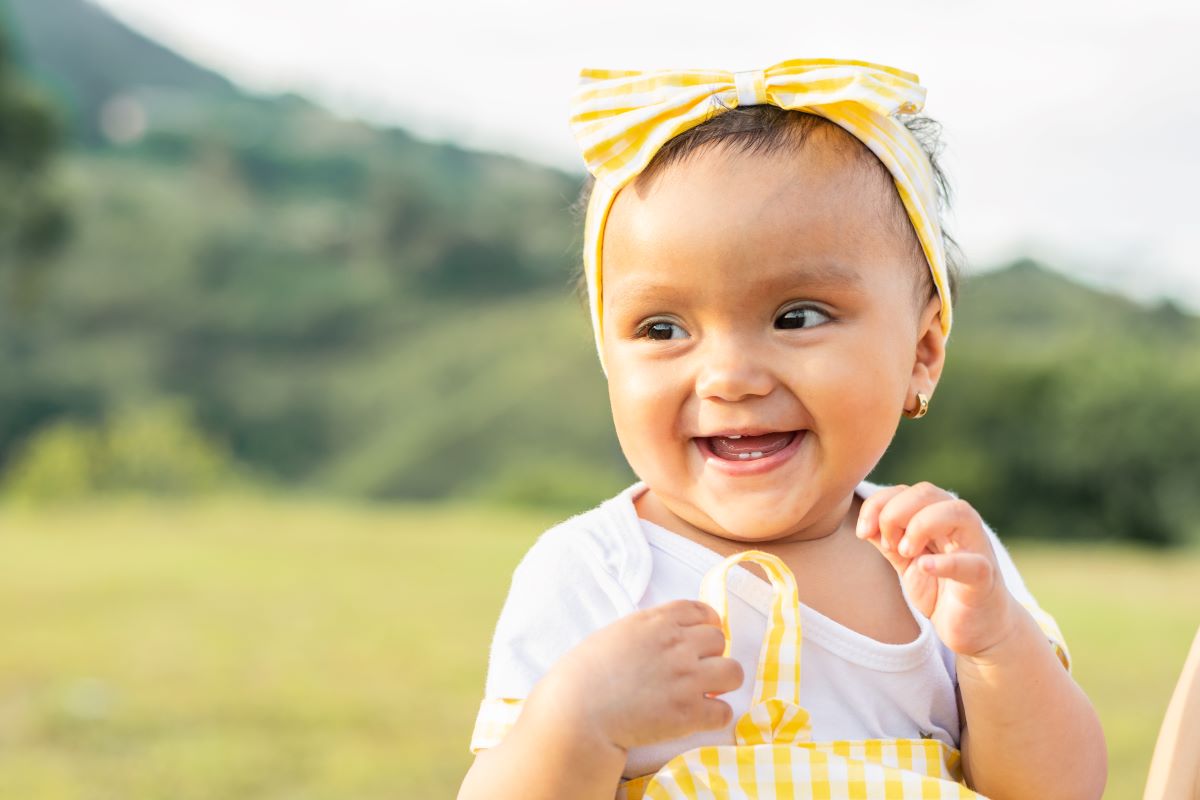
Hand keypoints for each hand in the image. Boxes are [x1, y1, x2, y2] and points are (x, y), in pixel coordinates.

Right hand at [532, 599, 743, 752]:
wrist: (577, 712)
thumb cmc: (584, 673)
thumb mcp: (616, 633)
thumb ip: (647, 629)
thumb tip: (669, 635)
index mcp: (658, 622)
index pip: (703, 611)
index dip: (707, 626)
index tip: (701, 640)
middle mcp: (678, 645)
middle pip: (720, 641)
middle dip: (711, 656)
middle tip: (696, 671)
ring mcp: (686, 679)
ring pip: (733, 673)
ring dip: (721, 683)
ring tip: (705, 693)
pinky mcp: (689, 714)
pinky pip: (725, 712)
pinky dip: (715, 716)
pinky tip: (698, 718)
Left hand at [855, 482, 1018, 657]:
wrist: (976, 630)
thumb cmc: (941, 590)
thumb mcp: (906, 563)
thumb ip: (888, 542)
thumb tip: (864, 525)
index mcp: (938, 516)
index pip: (905, 491)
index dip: (878, 504)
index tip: (862, 532)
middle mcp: (959, 524)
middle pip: (927, 492)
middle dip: (895, 513)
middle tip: (887, 545)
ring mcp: (976, 548)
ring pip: (956, 512)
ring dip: (921, 526)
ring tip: (905, 553)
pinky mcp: (984, 578)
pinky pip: (971, 563)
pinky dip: (946, 562)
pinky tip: (924, 566)